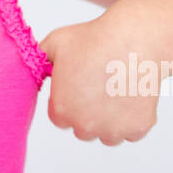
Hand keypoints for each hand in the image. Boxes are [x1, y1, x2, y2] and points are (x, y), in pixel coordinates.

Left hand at [39, 16, 157, 145]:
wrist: (133, 38)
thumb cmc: (94, 39)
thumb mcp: (55, 43)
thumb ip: (39, 61)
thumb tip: (35, 70)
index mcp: (61, 110)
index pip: (60, 117)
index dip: (68, 100)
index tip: (78, 85)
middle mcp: (85, 126)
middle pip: (83, 128)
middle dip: (87, 112)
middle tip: (98, 85)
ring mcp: (113, 130)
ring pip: (107, 133)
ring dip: (109, 120)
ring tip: (115, 89)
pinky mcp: (138, 128)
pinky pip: (132, 131)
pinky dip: (132, 118)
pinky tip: (130, 94)